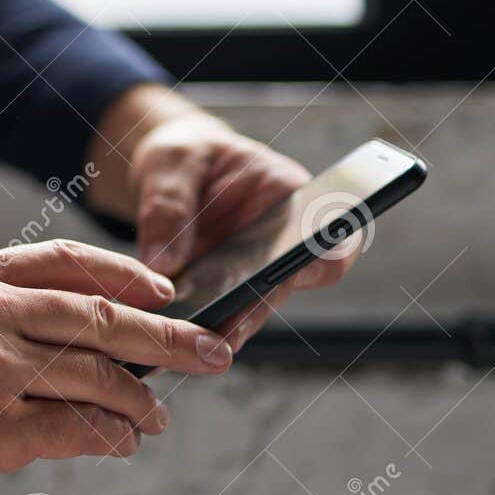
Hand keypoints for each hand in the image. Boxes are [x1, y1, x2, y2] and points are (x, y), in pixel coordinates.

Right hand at [0, 240, 236, 494]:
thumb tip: (64, 341)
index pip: (64, 260)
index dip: (125, 273)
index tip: (166, 291)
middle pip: (100, 315)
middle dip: (168, 337)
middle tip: (211, 350)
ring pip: (97, 374)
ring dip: (142, 399)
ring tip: (158, 416)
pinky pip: (75, 429)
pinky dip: (110, 437)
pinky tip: (121, 443)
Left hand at [88, 85, 358, 346]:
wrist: (169, 171)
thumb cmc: (184, 153)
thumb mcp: (172, 161)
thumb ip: (168, 204)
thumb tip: (163, 264)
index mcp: (285, 194)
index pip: (331, 231)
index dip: (328, 257)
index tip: (302, 270)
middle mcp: (278, 240)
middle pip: (285, 283)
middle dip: (257, 307)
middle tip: (228, 328)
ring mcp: (252, 270)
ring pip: (250, 309)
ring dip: (225, 327)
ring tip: (195, 341)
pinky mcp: (222, 291)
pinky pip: (218, 315)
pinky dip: (197, 328)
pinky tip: (172, 338)